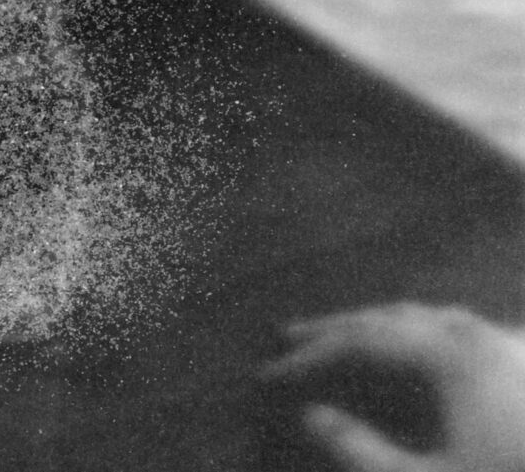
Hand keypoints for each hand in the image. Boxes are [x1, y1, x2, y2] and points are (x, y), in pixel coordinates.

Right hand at [262, 303, 524, 471]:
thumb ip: (362, 450)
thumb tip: (311, 414)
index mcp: (449, 357)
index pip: (361, 341)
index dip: (310, 355)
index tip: (268, 373)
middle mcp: (480, 336)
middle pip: (393, 317)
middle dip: (338, 326)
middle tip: (289, 335)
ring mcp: (512, 346)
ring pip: (433, 317)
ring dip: (382, 323)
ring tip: (348, 334)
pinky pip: (465, 330)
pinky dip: (424, 333)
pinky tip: (425, 350)